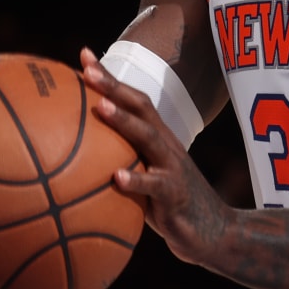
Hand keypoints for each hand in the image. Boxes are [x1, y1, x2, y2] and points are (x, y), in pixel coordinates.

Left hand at [81, 47, 232, 268]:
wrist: (215, 234)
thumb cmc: (171, 206)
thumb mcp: (146, 180)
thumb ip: (121, 164)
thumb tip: (74, 163)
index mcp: (157, 138)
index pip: (133, 99)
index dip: (110, 77)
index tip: (84, 55)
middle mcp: (166, 145)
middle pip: (140, 107)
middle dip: (113, 86)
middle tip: (87, 70)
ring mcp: (173, 168)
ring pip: (148, 138)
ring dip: (124, 121)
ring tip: (100, 107)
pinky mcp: (176, 195)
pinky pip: (155, 186)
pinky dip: (136, 180)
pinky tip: (116, 177)